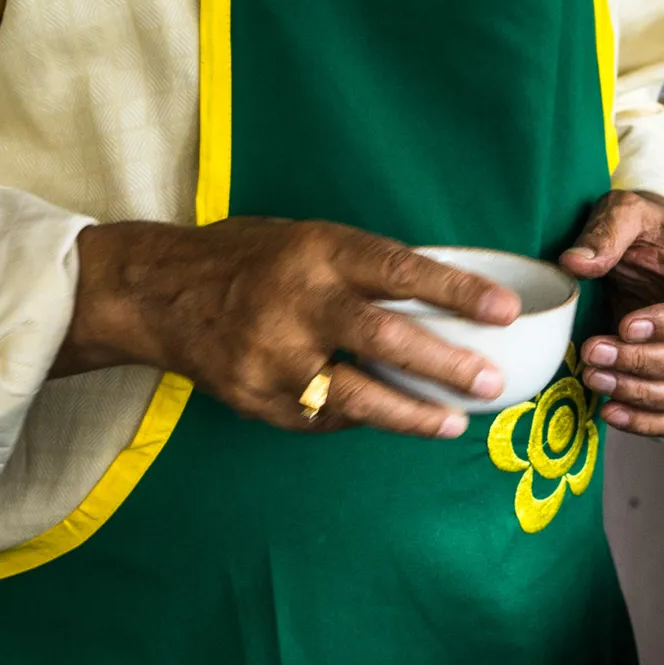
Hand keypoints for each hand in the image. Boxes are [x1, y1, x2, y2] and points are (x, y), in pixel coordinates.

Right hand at [54, 218, 521, 437]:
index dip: (456, 292)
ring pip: (357, 397)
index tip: (505, 310)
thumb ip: (360, 270)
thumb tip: (438, 301)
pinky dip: (356, 418)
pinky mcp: (258, 400)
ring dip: (412, 415)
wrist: (158, 294)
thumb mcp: (306, 240)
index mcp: (316, 252)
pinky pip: (323, 418)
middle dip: (446, 365)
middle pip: (384, 340)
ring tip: (453, 425)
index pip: (398, 270)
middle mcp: (296, 304)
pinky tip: (384, 419)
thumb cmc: (246, 258)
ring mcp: (274, 358)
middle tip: (491, 382)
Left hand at [561, 191, 663, 438]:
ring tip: (594, 379)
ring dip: (640, 394)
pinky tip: (609, 412)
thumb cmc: (643, 232)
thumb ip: (605, 233)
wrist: (646, 255)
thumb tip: (575, 263)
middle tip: (592, 352)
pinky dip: (648, 424)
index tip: (625, 326)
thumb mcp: (624, 212)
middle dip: (643, 362)